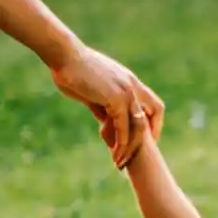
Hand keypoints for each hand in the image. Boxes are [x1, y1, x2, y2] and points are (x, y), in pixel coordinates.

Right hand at [52, 44, 163, 168]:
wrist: (64, 56)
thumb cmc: (71, 69)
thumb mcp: (92, 90)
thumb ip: (102, 105)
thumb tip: (105, 119)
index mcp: (128, 81)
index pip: (152, 103)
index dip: (153, 122)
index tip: (146, 138)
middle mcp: (132, 85)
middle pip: (153, 115)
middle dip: (146, 138)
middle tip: (135, 156)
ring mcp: (126, 91)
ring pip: (138, 126)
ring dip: (131, 147)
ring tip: (120, 162)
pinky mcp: (115, 98)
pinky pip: (123, 127)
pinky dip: (120, 143)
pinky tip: (113, 153)